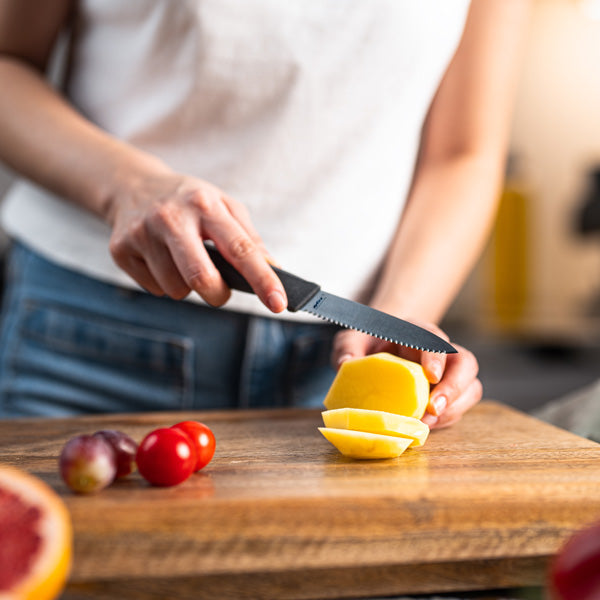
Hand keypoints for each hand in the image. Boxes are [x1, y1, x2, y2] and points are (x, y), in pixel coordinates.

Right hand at [107, 167, 286, 311]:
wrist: (132, 185)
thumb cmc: (189, 201)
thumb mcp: (223, 206)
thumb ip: (249, 238)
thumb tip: (274, 271)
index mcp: (205, 204)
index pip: (240, 248)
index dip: (263, 279)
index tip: (278, 303)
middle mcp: (171, 216)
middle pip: (201, 278)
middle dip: (218, 295)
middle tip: (220, 291)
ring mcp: (142, 233)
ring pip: (177, 289)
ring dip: (188, 287)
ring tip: (183, 261)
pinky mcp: (120, 249)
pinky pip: (155, 289)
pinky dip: (165, 284)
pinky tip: (161, 260)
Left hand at [331, 322, 481, 428]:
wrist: (377, 349)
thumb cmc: (367, 343)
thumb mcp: (352, 339)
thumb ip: (347, 347)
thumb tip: (347, 363)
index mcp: (417, 333)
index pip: (435, 340)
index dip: (436, 357)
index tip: (431, 376)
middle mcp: (439, 352)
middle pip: (465, 363)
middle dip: (455, 387)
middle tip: (435, 409)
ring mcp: (447, 374)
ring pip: (470, 387)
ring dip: (454, 408)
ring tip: (428, 425)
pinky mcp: (446, 394)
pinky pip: (459, 406)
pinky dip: (447, 419)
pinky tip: (427, 428)